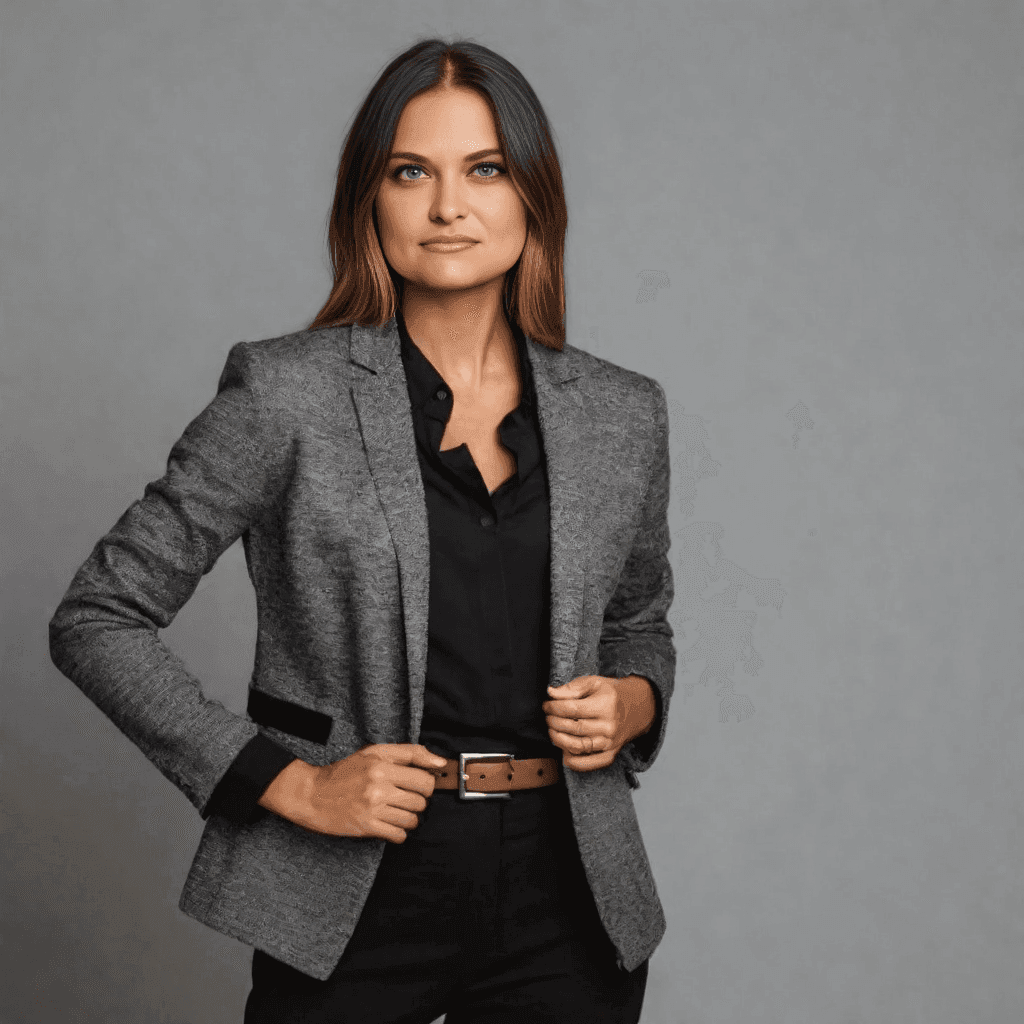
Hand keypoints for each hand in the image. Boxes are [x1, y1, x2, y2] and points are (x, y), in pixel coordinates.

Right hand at [260, 744, 446, 843]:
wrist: (312, 794)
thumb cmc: (345, 771)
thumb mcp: (374, 752)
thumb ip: (410, 753)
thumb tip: (441, 763)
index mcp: (382, 765)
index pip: (425, 780)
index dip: (426, 784)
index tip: (418, 785)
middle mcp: (379, 786)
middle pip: (421, 801)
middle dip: (417, 801)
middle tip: (403, 798)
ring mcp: (373, 808)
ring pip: (412, 819)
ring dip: (408, 817)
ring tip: (395, 811)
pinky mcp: (367, 827)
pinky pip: (399, 835)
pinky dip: (398, 832)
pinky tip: (388, 823)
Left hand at [542, 675, 638, 771]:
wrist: (638, 707)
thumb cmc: (612, 694)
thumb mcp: (594, 682)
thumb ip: (572, 688)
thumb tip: (551, 694)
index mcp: (605, 705)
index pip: (572, 709)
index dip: (554, 708)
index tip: (546, 705)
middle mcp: (609, 726)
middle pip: (573, 728)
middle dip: (554, 722)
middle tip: (548, 717)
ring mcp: (610, 742)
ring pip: (578, 746)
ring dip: (559, 740)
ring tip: (552, 731)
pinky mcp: (610, 754)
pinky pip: (590, 764)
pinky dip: (574, 762)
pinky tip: (564, 753)